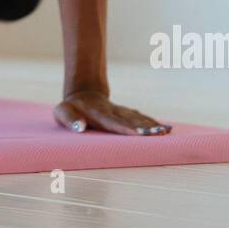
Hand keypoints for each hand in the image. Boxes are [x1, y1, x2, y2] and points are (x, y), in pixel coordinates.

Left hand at [55, 90, 171, 135]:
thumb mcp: (62, 112)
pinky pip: (141, 118)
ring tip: (166, 132)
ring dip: (152, 125)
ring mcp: (120, 112)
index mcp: (98, 113)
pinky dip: (153, 123)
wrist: (83, 93)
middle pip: (130, 120)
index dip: (125, 128)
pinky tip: (165, 128)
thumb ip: (69, 120)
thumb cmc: (71, 108)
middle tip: (159, 134)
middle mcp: (112, 112)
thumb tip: (80, 127)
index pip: (113, 122)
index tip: (138, 134)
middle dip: (145, 127)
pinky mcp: (126, 113)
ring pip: (138, 118)